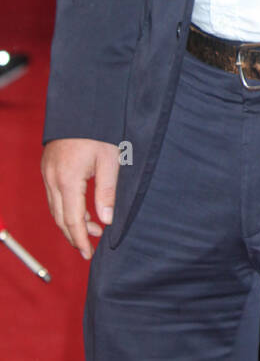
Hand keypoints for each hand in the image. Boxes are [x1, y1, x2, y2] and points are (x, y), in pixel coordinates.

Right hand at [41, 137, 118, 259]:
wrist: (83, 106)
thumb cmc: (100, 131)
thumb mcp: (111, 161)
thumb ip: (108, 193)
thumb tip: (106, 221)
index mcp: (68, 179)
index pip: (72, 220)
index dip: (80, 240)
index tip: (88, 254)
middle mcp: (52, 179)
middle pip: (60, 218)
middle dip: (74, 236)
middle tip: (90, 247)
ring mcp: (47, 172)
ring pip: (55, 208)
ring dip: (71, 222)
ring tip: (93, 229)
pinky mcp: (48, 167)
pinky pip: (54, 196)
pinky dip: (66, 208)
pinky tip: (82, 211)